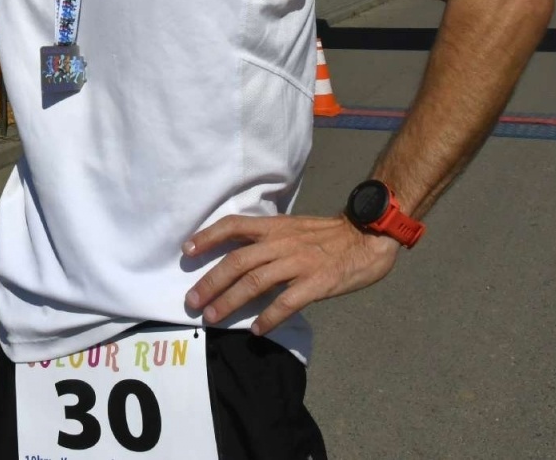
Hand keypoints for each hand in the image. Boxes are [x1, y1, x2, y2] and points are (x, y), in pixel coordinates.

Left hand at [182, 213, 399, 335]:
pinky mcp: (317, 282)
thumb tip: (239, 257)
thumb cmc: (329, 235)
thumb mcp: (293, 227)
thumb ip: (268, 239)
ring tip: (213, 316)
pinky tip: (256, 330)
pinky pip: (286, 302)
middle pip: (237, 261)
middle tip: (191, 301)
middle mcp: (281, 242)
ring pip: (255, 282)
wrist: (368, 236)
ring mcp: (299, 262)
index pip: (234, 225)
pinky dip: (268, 317)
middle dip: (210, 281)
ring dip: (230, 301)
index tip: (186, 250)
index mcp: (275, 227)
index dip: (208, 236)